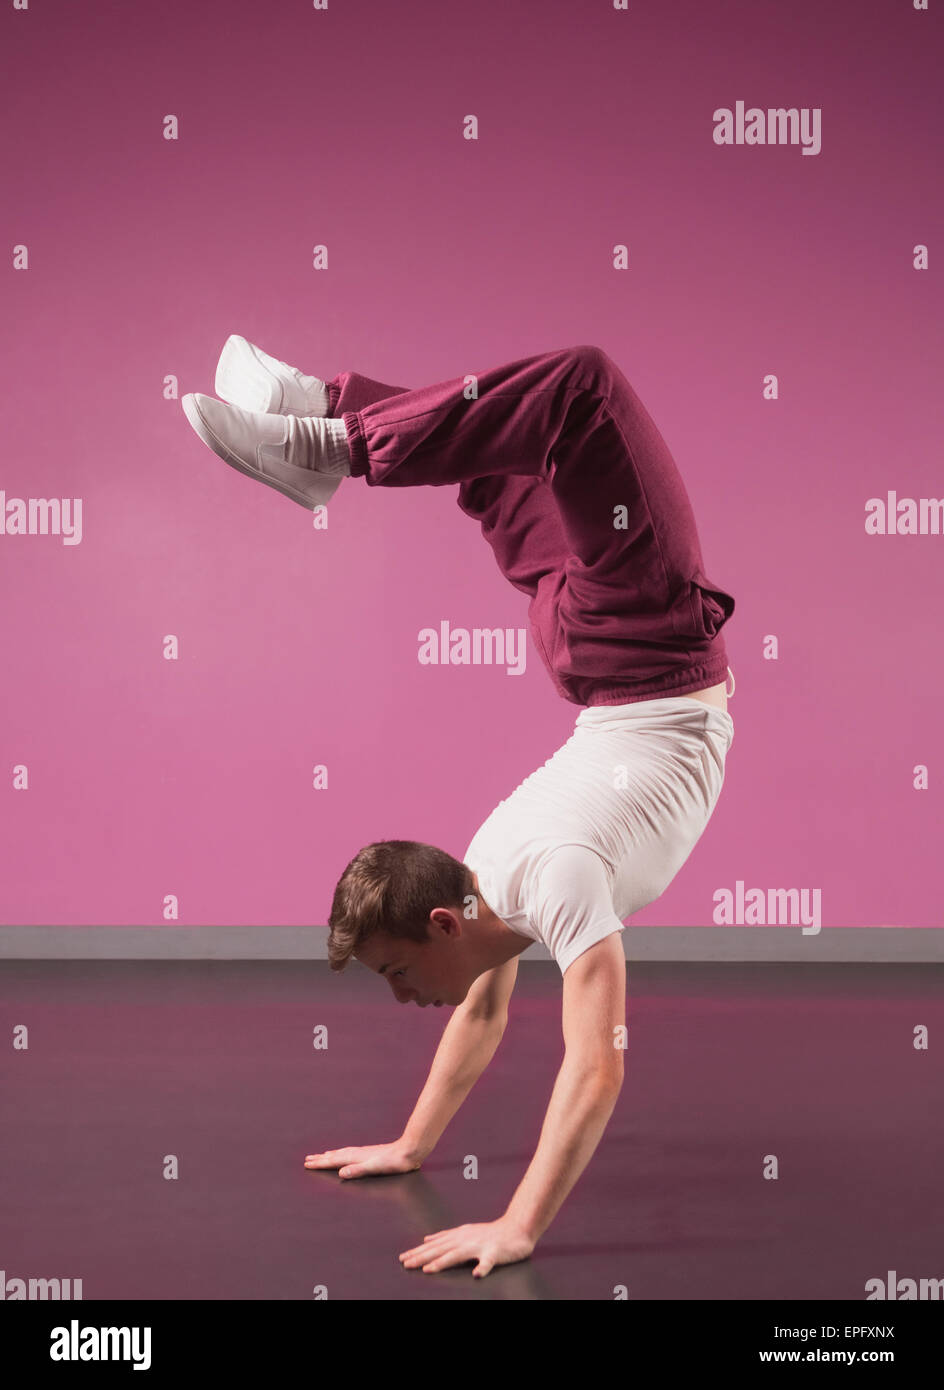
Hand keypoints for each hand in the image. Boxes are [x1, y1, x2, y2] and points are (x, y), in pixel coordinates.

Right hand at [304, 1140, 421, 1178]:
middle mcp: (357, 1153)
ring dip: (329, 1155)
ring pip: (341, 1153)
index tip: (307, 1164)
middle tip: (307, 1159)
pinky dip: (341, 1154)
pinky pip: (349, 1153)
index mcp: (356, 1158)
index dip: (320, 1163)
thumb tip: (341, 1172)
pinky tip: (344, 1155)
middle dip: (321, 1158)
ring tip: (321, 1155)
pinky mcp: (369, 1154)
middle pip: (335, 1156)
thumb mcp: (376, 1168)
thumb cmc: (394, 1162)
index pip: (334, 1161)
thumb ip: (358, 1170)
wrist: (409, 1151)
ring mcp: (363, 1153)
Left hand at [399, 1217, 534, 1277]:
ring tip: (428, 1270)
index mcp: (458, 1236)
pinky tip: (477, 1275)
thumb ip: (446, 1236)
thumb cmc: (490, 1234)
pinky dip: (482, 1267)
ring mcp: (480, 1245)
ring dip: (442, 1262)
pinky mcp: (495, 1252)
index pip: (435, 1245)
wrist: (517, 1229)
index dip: (418, 1252)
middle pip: (440, 1249)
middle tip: (406, 1264)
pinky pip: (488, 1261)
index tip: (402, 1259)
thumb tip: (426, 1238)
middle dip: (422, 1257)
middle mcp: (466, 1239)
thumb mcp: (465, 1232)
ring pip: (457, 1254)